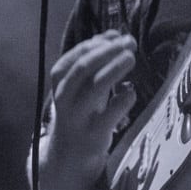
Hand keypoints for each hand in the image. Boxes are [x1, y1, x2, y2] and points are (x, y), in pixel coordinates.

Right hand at [45, 31, 137, 176]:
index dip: (95, 44)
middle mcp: (65, 99)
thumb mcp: (80, 86)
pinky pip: (109, 115)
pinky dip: (123, 99)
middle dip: (107, 52)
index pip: (73, 57)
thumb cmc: (80, 112)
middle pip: (82, 69)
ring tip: (131, 58)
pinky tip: (131, 91)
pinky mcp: (93, 135)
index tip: (116, 35)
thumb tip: (115, 35)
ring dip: (114, 68)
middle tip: (129, 43)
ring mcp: (78, 118)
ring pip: (94, 88)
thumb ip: (95, 61)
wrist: (69, 154)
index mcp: (59, 84)